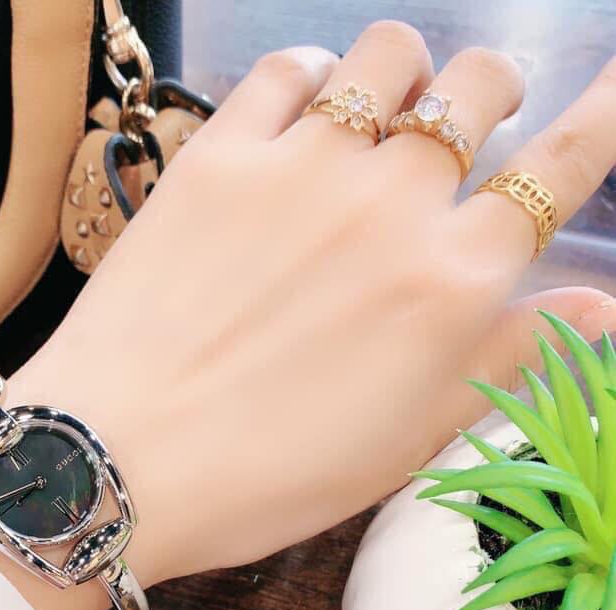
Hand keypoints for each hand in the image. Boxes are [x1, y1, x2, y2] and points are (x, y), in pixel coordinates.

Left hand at [0, 23, 615, 609]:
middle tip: (460, 131)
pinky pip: (286, 69)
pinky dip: (309, 77)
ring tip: (377, 118)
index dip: (604, 113)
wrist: (121, 460)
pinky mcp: (217, 156)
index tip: (614, 82)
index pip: (564, 168)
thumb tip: (601, 307)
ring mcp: (301, 166)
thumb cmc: (268, 477)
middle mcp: (392, 201)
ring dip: (403, 74)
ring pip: (389, 55)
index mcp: (453, 281)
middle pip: (477, 86)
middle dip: (487, 94)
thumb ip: (508, 363)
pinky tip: (300, 115)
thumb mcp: (406, 443)